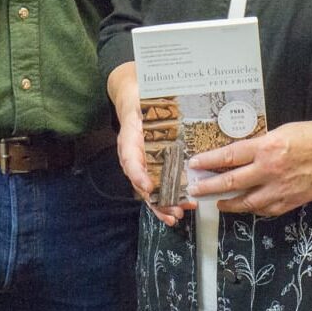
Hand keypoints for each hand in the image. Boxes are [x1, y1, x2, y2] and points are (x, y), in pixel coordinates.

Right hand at [108, 61, 188, 227]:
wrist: (134, 96)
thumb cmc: (140, 96)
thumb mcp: (141, 95)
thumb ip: (145, 100)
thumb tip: (153, 95)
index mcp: (130, 138)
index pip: (130, 158)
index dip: (138, 174)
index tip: (148, 186)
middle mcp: (134, 155)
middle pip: (141, 183)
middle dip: (157, 200)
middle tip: (173, 212)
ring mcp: (144, 162)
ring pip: (151, 190)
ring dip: (164, 204)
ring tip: (178, 215)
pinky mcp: (155, 165)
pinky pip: (160, 185)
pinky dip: (169, 199)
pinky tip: (181, 208)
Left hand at [187, 119, 311, 216]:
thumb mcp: (284, 131)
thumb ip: (262, 144)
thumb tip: (243, 154)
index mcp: (266, 147)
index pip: (229, 156)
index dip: (209, 161)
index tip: (195, 164)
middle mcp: (269, 170)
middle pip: (231, 182)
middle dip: (209, 187)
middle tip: (194, 190)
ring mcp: (280, 189)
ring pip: (246, 202)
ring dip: (229, 203)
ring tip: (218, 203)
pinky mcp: (291, 201)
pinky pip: (266, 209)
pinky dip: (254, 209)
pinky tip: (247, 207)